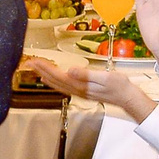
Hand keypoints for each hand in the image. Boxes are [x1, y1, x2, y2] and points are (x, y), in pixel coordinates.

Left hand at [23, 54, 156, 122]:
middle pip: (54, 80)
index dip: (45, 68)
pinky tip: (51, 79)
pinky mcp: (82, 91)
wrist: (128, 97)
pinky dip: (54, 81)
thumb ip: (86, 74)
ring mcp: (79, 92)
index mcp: (80, 85)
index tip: (35, 61)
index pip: (57, 76)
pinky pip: (63, 86)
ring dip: (45, 75)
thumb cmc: (119, 86)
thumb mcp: (105, 77)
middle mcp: (76, 90)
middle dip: (41, 70)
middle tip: (30, 62)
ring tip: (36, 69)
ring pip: (57, 84)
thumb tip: (70, 70)